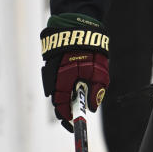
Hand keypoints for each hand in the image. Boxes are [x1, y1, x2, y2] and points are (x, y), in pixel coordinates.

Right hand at [40, 14, 109, 130]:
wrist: (77, 26)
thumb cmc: (90, 49)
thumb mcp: (99, 71)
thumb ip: (96, 89)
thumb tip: (91, 108)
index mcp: (63, 81)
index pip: (61, 106)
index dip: (66, 118)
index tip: (73, 125)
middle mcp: (55, 78)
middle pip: (58, 101)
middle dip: (66, 109)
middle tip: (76, 116)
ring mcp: (53, 73)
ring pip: (59, 92)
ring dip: (68, 97)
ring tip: (79, 96)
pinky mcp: (54, 67)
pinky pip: (59, 82)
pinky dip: (67, 86)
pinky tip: (75, 84)